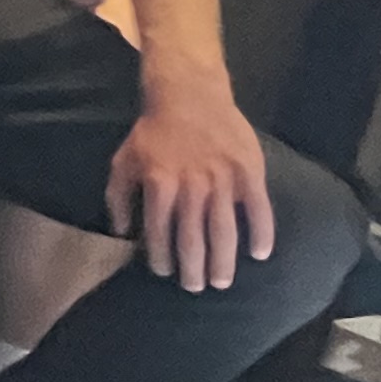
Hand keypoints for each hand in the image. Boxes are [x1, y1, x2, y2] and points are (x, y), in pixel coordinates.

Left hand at [105, 73, 277, 291]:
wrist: (189, 94)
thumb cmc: (152, 131)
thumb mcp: (123, 161)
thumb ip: (119, 198)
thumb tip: (122, 233)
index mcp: (160, 186)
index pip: (159, 234)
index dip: (160, 258)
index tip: (164, 272)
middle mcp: (192, 188)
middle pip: (193, 240)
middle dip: (193, 270)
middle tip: (196, 288)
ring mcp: (223, 181)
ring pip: (224, 231)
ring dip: (223, 261)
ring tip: (222, 282)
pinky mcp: (249, 172)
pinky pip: (258, 209)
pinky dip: (261, 233)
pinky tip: (260, 254)